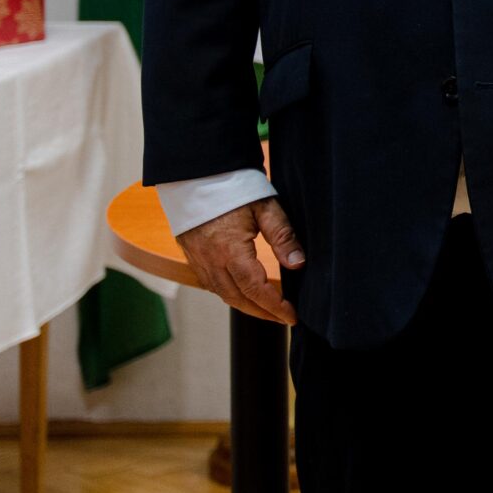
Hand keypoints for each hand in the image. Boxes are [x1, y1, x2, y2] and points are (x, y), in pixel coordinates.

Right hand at [178, 199, 302, 326]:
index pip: (255, 290)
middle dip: (263, 313)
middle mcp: (211, 262)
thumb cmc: (233, 187)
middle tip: (284, 318)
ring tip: (269, 310)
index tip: (292, 316)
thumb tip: (298, 264)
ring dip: (247, 306)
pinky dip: (231, 295)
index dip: (274, 306)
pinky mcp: (193, 256)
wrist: (197, 173)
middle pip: (238, 299)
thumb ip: (283, 236)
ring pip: (224, 295)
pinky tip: (244, 294)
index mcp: (230, 251)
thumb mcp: (265, 207)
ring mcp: (199, 261)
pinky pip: (212, 285)